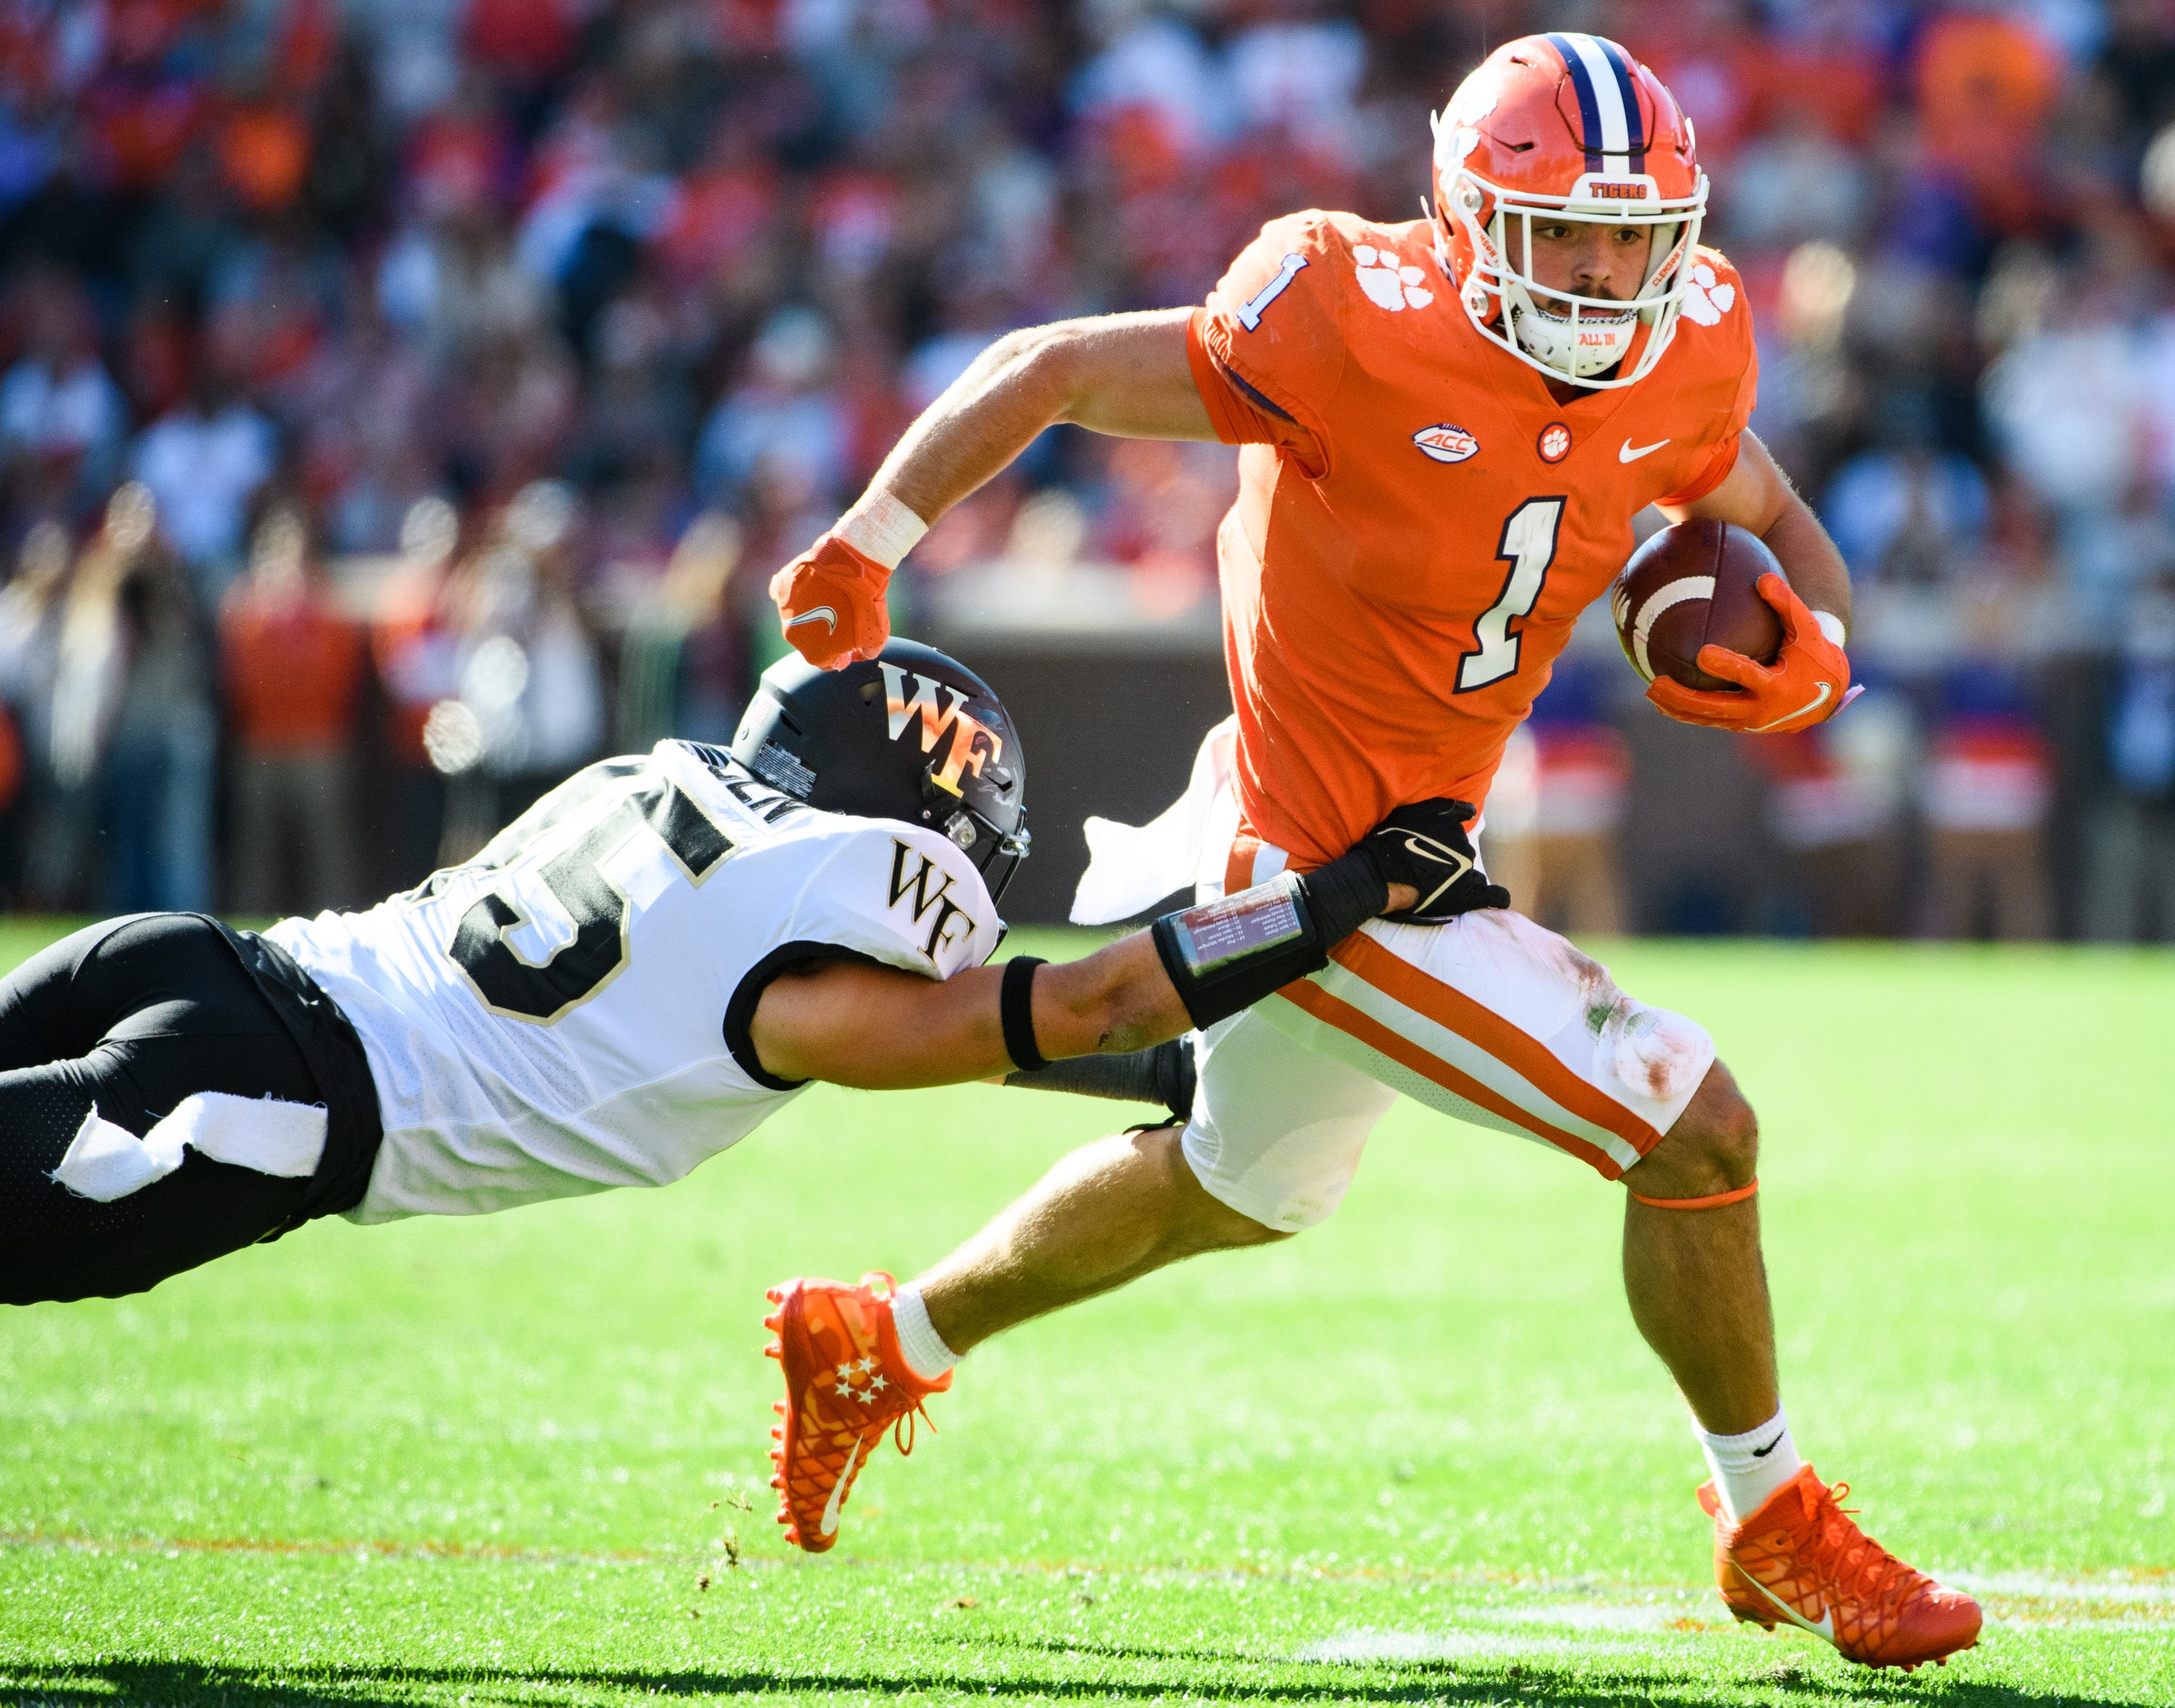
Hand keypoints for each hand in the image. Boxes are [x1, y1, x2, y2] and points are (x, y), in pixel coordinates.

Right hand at [769, 533, 890, 669]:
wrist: (852, 566)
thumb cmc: (865, 603)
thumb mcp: (876, 636)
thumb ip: (867, 653)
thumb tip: (862, 654)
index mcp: (815, 654)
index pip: (827, 663)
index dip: (840, 657)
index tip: (848, 649)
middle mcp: (794, 637)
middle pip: (810, 642)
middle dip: (825, 636)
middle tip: (842, 621)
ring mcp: (784, 612)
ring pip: (798, 618)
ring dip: (812, 614)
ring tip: (831, 600)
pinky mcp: (780, 588)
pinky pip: (786, 596)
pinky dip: (798, 594)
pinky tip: (813, 588)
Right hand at [1360, 797, 1509, 921]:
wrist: (1384, 874)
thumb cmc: (1393, 842)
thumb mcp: (1417, 812)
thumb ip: (1447, 809)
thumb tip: (1472, 810)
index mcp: (1454, 829)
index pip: (1457, 835)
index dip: (1445, 842)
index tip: (1433, 849)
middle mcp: (1465, 849)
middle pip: (1464, 856)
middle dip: (1450, 862)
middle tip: (1426, 871)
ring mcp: (1467, 873)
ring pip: (1473, 875)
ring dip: (1462, 879)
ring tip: (1440, 888)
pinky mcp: (1468, 896)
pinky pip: (1494, 896)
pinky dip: (1499, 897)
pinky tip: (1500, 901)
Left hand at [1645, 573, 1853, 734]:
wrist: (1827, 697)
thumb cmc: (1816, 656)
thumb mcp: (1808, 630)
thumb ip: (1787, 603)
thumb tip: (1764, 577)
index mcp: (1777, 686)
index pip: (1747, 675)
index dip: (1725, 666)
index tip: (1701, 653)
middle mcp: (1761, 710)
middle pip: (1715, 707)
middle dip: (1683, 697)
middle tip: (1656, 682)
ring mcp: (1749, 722)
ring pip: (1707, 718)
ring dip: (1677, 708)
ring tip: (1651, 692)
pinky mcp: (1742, 726)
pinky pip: (1710, 719)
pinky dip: (1687, 712)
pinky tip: (1663, 700)